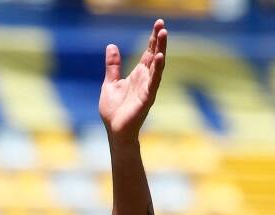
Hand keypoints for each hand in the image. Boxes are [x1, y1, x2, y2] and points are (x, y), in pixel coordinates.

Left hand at [99, 19, 166, 140]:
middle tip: (162, 25)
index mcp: (138, 75)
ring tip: (163, 35)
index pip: (148, 53)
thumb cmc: (114, 111)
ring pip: (157, 66)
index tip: (158, 24)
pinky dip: (157, 69)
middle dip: (159, 40)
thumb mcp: (110, 83)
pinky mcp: (147, 98)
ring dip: (161, 50)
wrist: (115, 131)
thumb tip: (111, 46)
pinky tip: (160, 57)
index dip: (152, 39)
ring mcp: (148, 88)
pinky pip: (154, 81)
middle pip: (154, 55)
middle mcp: (145, 79)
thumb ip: (113, 66)